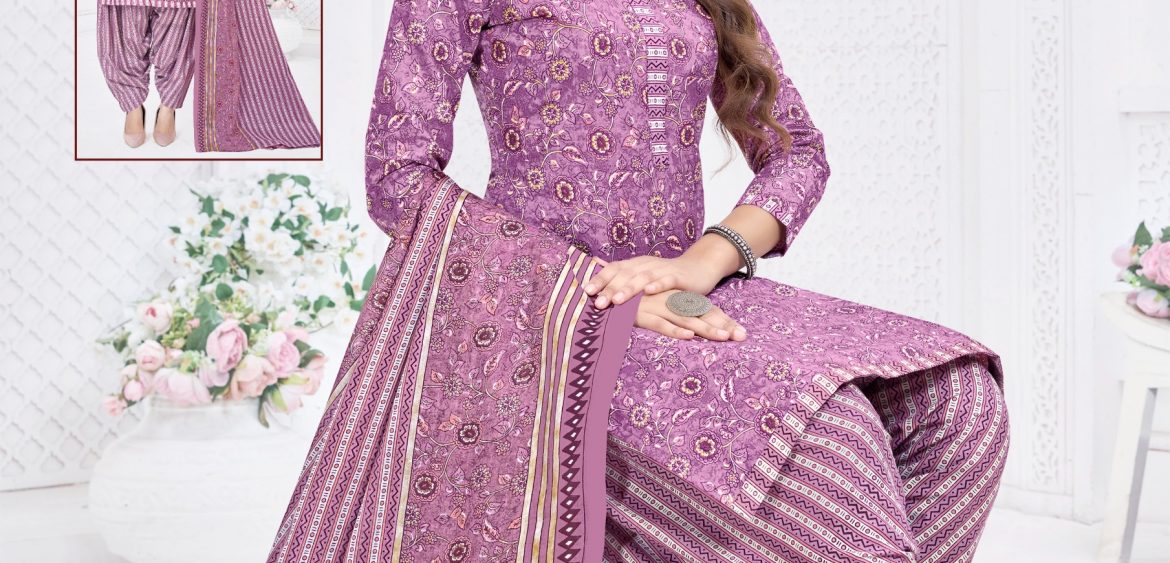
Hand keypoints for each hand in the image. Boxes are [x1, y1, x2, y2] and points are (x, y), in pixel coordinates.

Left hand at [584, 255, 722, 308]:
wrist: (698, 268)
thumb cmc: (665, 276)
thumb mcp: (641, 274)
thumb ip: (620, 274)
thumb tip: (594, 267)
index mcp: (635, 265)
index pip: (614, 269)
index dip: (600, 279)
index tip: (586, 291)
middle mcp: (646, 265)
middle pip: (625, 275)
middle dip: (610, 288)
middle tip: (598, 303)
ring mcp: (662, 269)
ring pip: (642, 277)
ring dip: (629, 289)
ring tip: (617, 300)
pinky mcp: (679, 276)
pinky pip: (667, 280)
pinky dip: (658, 284)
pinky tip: (649, 291)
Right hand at [634, 290, 746, 341]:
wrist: (603, 292)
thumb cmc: (626, 303)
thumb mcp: (650, 307)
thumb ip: (665, 315)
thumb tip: (685, 325)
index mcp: (674, 299)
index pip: (703, 310)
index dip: (722, 320)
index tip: (739, 333)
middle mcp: (669, 302)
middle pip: (701, 314)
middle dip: (722, 325)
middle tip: (743, 336)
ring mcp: (656, 307)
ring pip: (686, 319)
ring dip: (705, 329)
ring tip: (724, 338)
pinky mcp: (641, 314)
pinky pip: (660, 323)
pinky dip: (674, 330)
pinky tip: (688, 335)